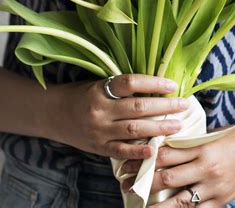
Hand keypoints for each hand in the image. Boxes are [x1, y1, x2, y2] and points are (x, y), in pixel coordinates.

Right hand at [43, 74, 189, 159]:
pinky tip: (155, 148)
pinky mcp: (98, 147)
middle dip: (165, 106)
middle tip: (184, 104)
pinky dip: (139, 151)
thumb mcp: (96, 84)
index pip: (131, 83)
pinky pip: (122, 151)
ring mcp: (99, 130)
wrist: (50, 113)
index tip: (172, 84)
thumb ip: (120, 87)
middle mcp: (100, 110)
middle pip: (138, 107)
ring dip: (159, 127)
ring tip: (178, 125)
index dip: (154, 83)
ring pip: (135, 129)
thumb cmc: (78, 95)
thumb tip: (153, 86)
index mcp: (100, 90)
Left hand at [120, 121, 234, 206]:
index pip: (165, 155)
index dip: (144, 159)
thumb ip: (187, 144)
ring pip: (179, 201)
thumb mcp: (209, 136)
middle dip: (143, 182)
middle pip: (168, 178)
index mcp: (202, 148)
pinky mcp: (222, 201)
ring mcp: (215, 188)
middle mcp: (207, 169)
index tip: (128, 162)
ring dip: (156, 205)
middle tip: (125, 184)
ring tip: (138, 205)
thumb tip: (160, 148)